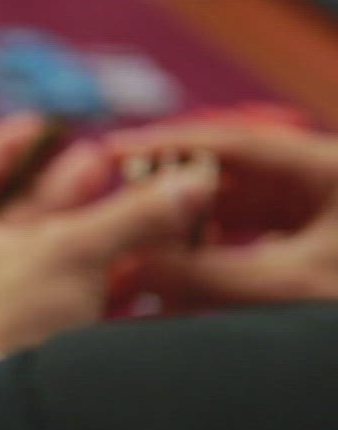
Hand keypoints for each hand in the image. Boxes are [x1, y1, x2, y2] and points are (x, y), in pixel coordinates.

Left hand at [0, 114, 218, 364]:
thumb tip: (192, 180)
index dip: (5, 145)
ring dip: (101, 232)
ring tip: (147, 207)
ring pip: (57, 259)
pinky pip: (76, 303)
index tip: (44, 125)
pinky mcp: (35, 348)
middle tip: (112, 163)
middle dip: (71, 187)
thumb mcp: (72, 251)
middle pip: (23, 215)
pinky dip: (111, 282)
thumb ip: (133, 215)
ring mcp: (4, 311)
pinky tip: (151, 269)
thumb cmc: (9, 319)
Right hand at [102, 121, 337, 305]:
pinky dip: (214, 265)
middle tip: (118, 213)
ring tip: (141, 256)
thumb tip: (135, 265)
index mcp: (333, 169)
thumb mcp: (293, 287)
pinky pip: (250, 251)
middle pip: (233, 178)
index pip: (236, 142)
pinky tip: (178, 287)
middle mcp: (325, 187)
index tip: (113, 151)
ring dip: (191, 238)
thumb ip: (210, 276)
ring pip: (237, 217)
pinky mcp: (315, 258)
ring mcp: (322, 222)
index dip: (170, 144)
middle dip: (174, 198)